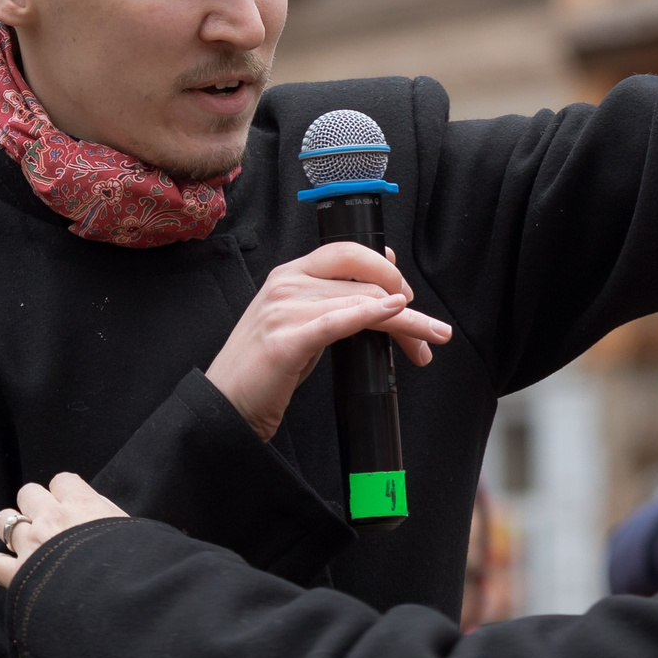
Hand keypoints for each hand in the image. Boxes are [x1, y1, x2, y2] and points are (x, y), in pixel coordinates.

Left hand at [0, 472, 128, 587]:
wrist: (118, 597)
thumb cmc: (134, 563)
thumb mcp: (133, 530)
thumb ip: (110, 516)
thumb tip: (98, 510)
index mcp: (82, 505)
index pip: (62, 481)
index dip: (65, 492)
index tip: (72, 505)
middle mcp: (51, 519)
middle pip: (28, 493)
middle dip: (35, 505)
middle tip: (47, 523)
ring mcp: (31, 545)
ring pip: (4, 521)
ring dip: (14, 530)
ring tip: (27, 543)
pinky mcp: (17, 574)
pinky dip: (2, 565)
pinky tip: (16, 571)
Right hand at [206, 244, 451, 441]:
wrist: (226, 404)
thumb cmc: (267, 367)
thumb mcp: (305, 321)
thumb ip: (338, 296)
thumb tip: (387, 266)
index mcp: (291, 274)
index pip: (351, 253)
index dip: (388, 271)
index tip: (410, 299)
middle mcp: (287, 283)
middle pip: (366, 282)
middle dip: (408, 309)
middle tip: (431, 334)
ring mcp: (284, 309)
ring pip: (364, 303)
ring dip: (406, 326)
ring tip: (426, 346)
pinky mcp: (286, 340)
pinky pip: (339, 321)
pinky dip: (372, 314)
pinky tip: (396, 312)